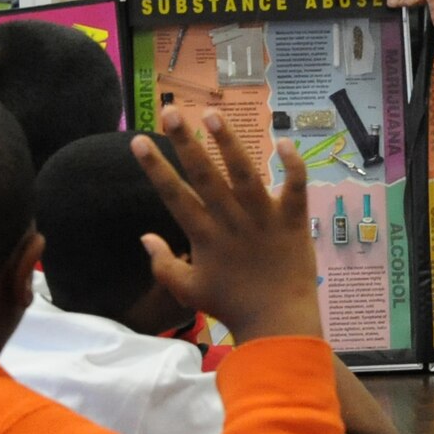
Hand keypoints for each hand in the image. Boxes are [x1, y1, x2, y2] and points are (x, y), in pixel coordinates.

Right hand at [132, 109, 319, 343]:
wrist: (277, 322)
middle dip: (185, 142)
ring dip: (229, 143)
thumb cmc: (231, 306)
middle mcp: (230, 221)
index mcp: (204, 236)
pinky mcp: (292, 220)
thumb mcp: (187, 291)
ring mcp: (263, 218)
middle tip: (171, 111)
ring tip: (214, 114)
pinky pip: (295, 188)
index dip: (155, 167)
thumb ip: (163, 264)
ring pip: (244, 173)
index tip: (139, 140)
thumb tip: (144, 237)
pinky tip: (284, 142)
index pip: (174, 195)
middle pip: (205, 175)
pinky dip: (293, 166)